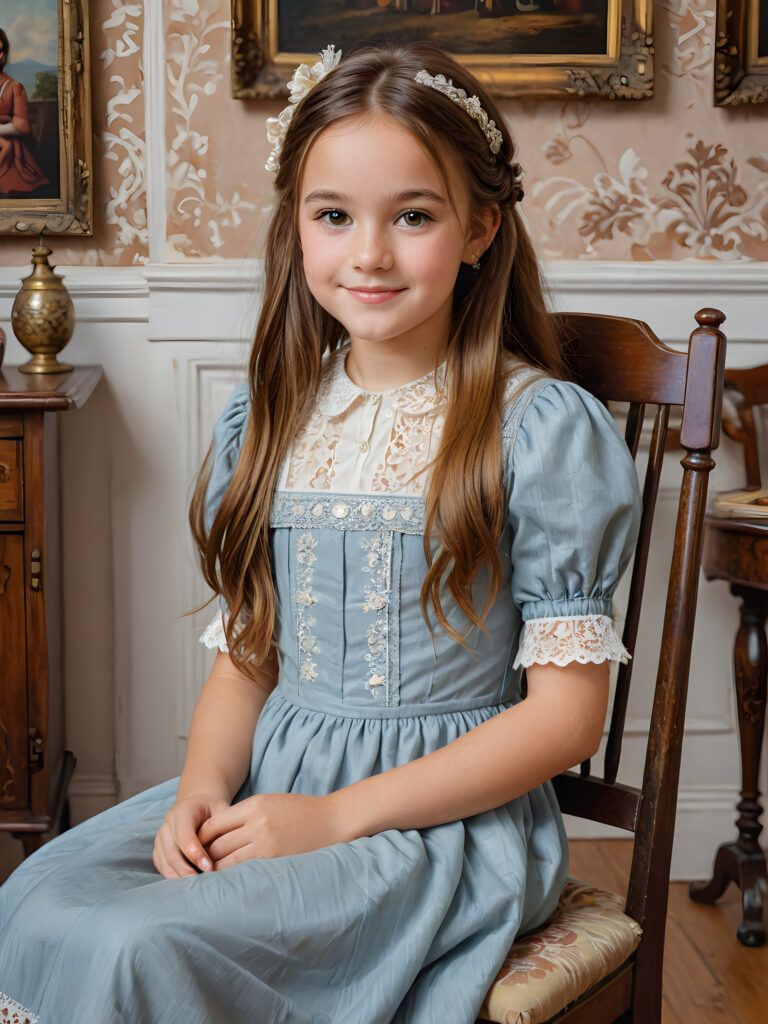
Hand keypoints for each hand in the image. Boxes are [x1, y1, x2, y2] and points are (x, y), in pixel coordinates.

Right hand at [153, 792, 230, 878]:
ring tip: (195, 886)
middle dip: (187, 870)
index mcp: (183, 811)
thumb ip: (223, 826)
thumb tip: (229, 848)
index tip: (209, 868)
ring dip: (179, 876)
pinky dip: (172, 876)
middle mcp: (168, 823)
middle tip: (202, 883)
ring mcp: (161, 837)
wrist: (197, 805)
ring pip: (165, 861)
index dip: (196, 853)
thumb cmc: (213, 810)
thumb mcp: (221, 810)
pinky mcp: (159, 848)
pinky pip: (162, 866)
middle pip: (172, 852)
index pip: (185, 835)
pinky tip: (186, 884)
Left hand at [198, 792, 349, 868]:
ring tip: (206, 879)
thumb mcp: (270, 802)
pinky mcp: (275, 863)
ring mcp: (266, 846)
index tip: (196, 846)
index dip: (201, 837)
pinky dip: (233, 878)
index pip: (214, 824)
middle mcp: (257, 825)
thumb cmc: (300, 810)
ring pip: (228, 863)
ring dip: (215, 871)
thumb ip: (244, 815)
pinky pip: (245, 873)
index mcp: (255, 806)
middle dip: (204, 857)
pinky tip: (227, 883)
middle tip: (195, 867)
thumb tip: (215, 834)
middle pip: (217, 845)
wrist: (333, 820)